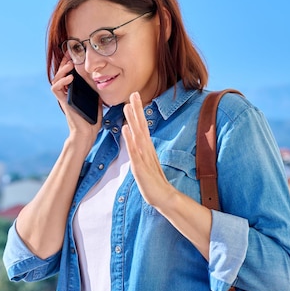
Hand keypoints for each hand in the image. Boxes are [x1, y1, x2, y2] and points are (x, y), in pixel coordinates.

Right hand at [51, 59, 100, 138]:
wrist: (87, 133)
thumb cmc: (92, 120)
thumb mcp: (97, 101)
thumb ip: (96, 91)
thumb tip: (104, 81)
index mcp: (74, 91)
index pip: (69, 73)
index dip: (70, 63)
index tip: (75, 54)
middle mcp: (67, 93)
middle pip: (60, 73)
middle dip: (64, 62)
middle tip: (70, 54)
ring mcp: (64, 97)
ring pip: (56, 79)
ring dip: (61, 70)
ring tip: (69, 65)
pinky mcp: (63, 102)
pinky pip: (56, 89)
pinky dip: (61, 82)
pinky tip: (69, 78)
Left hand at [122, 91, 174, 207]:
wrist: (163, 197)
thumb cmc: (154, 181)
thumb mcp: (146, 163)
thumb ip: (141, 152)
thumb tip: (136, 141)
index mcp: (147, 148)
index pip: (142, 126)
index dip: (138, 111)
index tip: (135, 97)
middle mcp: (146, 149)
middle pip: (141, 126)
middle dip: (137, 109)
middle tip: (134, 93)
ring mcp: (144, 157)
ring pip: (137, 135)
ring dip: (132, 120)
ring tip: (127, 106)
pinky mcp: (140, 167)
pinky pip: (134, 151)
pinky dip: (129, 139)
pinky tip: (126, 129)